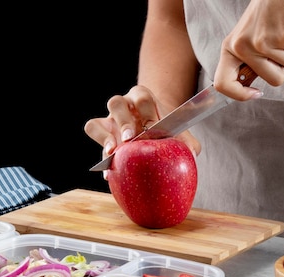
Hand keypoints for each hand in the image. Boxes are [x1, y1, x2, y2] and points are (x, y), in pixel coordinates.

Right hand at [84, 85, 200, 176]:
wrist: (156, 131)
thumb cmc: (169, 131)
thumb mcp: (181, 133)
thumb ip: (188, 142)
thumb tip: (191, 155)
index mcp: (144, 98)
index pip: (143, 98)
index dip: (147, 112)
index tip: (153, 128)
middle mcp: (123, 105)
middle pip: (116, 103)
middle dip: (123, 121)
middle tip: (130, 138)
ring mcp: (109, 120)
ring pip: (96, 121)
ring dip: (104, 137)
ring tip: (114, 152)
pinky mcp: (101, 134)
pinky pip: (93, 140)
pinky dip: (100, 153)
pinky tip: (109, 171)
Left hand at [213, 0, 283, 100]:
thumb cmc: (270, 13)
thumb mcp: (249, 37)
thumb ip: (248, 59)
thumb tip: (249, 87)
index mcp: (231, 47)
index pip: (223, 83)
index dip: (241, 95)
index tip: (256, 93)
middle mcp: (244, 46)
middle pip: (273, 80)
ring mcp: (263, 43)